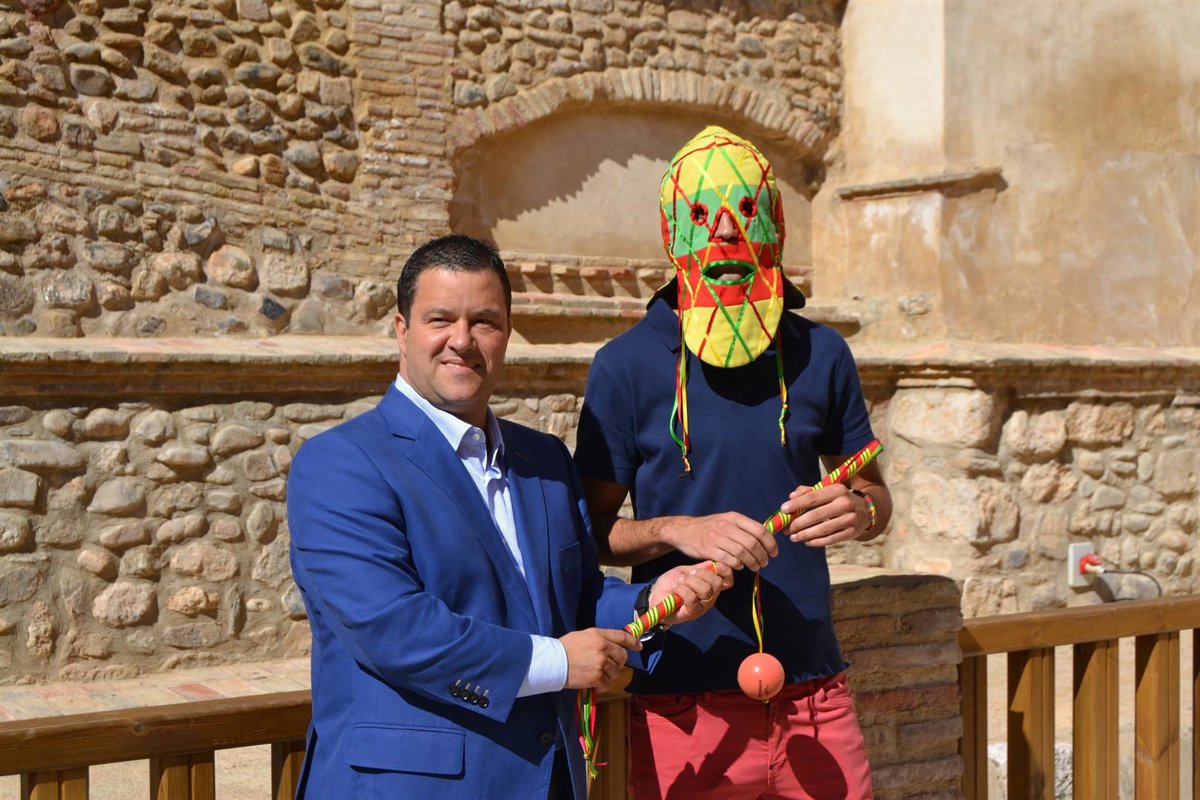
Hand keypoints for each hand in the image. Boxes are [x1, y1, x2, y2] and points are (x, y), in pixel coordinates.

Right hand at [561, 628, 638, 690]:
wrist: (553, 661)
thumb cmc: (565, 647)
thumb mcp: (583, 635)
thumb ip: (599, 639)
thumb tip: (612, 646)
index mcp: (599, 635)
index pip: (622, 636)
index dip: (633, 641)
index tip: (638, 646)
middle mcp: (603, 648)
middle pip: (622, 657)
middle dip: (619, 662)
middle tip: (609, 666)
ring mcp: (601, 663)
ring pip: (616, 671)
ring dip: (609, 674)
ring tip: (598, 675)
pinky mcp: (596, 677)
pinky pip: (608, 683)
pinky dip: (603, 685)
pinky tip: (594, 684)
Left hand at [647, 561, 733, 624]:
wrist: (655, 597)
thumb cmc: (671, 584)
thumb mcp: (685, 572)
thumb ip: (699, 568)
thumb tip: (713, 562)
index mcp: (711, 586)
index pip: (728, 580)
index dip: (725, 571)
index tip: (714, 565)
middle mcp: (710, 598)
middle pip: (717, 583)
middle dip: (701, 574)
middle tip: (687, 574)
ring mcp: (702, 607)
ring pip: (705, 590)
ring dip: (689, 582)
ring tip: (679, 582)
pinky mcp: (692, 613)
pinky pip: (692, 598)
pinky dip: (681, 589)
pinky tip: (675, 588)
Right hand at [662, 512, 777, 570]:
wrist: (683, 530)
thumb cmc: (709, 527)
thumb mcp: (726, 520)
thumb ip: (743, 527)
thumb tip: (765, 537)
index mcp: (734, 517)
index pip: (759, 530)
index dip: (770, 543)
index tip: (774, 553)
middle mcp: (726, 525)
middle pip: (752, 544)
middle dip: (762, 556)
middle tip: (764, 563)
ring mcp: (716, 537)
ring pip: (742, 553)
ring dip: (752, 563)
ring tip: (755, 566)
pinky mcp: (708, 549)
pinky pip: (729, 560)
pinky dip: (738, 565)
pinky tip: (739, 566)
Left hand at [779, 483, 864, 546]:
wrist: (865, 510)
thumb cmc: (838, 499)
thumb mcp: (826, 491)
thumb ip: (807, 492)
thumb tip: (791, 497)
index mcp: (837, 489)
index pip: (813, 497)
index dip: (797, 504)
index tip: (783, 509)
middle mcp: (845, 503)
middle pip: (817, 515)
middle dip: (799, 523)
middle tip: (787, 529)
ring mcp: (850, 518)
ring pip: (823, 529)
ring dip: (806, 535)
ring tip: (793, 537)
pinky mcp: (852, 532)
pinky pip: (831, 539)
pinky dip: (816, 542)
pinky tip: (806, 542)